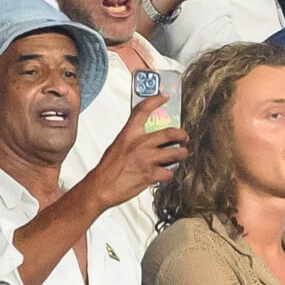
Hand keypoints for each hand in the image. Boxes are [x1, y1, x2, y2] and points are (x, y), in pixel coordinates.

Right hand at [83, 92, 188, 209]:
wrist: (101, 187)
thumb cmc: (108, 169)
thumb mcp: (118, 146)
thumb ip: (133, 139)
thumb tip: (149, 138)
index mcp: (129, 134)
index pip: (143, 110)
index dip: (155, 100)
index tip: (164, 97)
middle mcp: (140, 144)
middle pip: (170, 133)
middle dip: (182, 135)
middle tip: (184, 137)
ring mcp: (147, 159)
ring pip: (176, 153)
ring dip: (182, 154)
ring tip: (181, 155)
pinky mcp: (151, 175)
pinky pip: (169, 173)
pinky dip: (170, 174)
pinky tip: (166, 174)